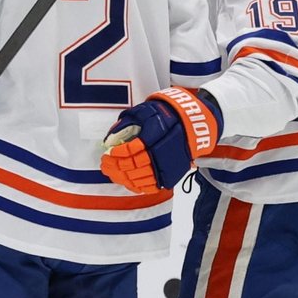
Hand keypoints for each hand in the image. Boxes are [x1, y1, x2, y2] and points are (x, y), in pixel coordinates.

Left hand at [99, 87, 221, 193]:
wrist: (192, 124)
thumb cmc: (166, 116)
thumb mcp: (145, 111)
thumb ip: (127, 122)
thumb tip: (111, 136)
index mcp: (156, 135)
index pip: (132, 149)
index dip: (117, 153)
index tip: (108, 152)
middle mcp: (161, 152)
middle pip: (133, 166)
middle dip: (116, 166)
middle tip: (105, 164)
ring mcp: (167, 165)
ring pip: (141, 178)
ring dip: (123, 177)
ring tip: (113, 173)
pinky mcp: (171, 175)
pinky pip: (151, 186)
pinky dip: (137, 186)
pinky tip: (127, 181)